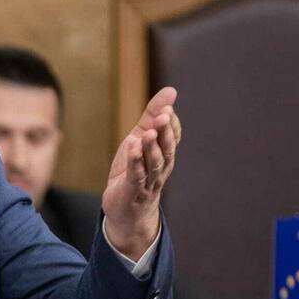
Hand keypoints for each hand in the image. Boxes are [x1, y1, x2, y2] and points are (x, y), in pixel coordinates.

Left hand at [102, 87, 181, 259]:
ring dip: (151, 147)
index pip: (173, 137)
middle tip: (162, 116)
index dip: (171, 124)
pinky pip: (136, 175)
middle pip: (166, 149)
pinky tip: (132, 148)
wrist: (126, 208)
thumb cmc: (134, 170)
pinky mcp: (133, 190)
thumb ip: (152, 116)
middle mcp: (161, 167)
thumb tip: (171, 90)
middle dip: (165, 133)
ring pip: (153, 163)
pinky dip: (135, 162)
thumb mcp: (140, 139)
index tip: (166, 108)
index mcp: (164, 154)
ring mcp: (148, 181)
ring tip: (146, 132)